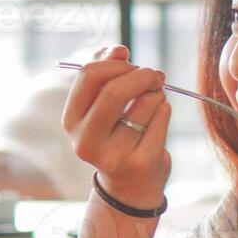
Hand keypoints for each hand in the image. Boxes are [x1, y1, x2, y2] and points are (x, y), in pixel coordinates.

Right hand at [61, 44, 172, 209]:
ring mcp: (114, 155)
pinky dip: (165, 109)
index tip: (131, 62)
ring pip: (146, 102)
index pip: (89, 76)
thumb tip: (119, 51)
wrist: (130, 186)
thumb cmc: (115, 134)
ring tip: (155, 100)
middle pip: (115, 91)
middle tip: (155, 75)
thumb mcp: (101, 106)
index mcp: (71, 121)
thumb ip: (105, 72)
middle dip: (141, 75)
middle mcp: (87, 141)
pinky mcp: (141, 162)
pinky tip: (158, 119)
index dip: (116, 62)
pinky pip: (162, 117)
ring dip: (157, 93)